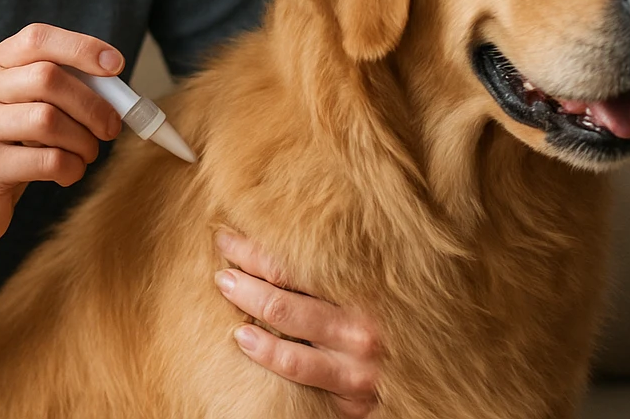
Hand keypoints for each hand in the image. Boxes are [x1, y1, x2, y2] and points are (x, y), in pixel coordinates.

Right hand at [0, 24, 123, 253]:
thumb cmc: (7, 150)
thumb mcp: (24, 109)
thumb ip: (59, 90)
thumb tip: (115, 91)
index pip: (37, 38)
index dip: (81, 48)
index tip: (116, 65)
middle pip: (48, 78)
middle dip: (92, 104)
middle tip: (110, 127)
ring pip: (48, 120)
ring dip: (83, 140)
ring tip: (87, 153)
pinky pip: (46, 160)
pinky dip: (71, 168)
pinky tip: (69, 173)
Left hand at [214, 229, 382, 417]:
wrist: (409, 384)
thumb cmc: (375, 331)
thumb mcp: (358, 299)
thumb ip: (327, 278)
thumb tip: (269, 244)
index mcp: (364, 288)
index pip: (297, 259)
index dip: (257, 247)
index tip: (227, 237)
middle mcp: (362, 320)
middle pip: (288, 285)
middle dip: (247, 269)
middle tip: (220, 263)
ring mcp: (358, 359)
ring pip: (288, 322)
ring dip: (250, 301)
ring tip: (225, 288)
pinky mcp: (352, 393)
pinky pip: (297, 367)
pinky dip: (265, 352)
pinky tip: (242, 339)